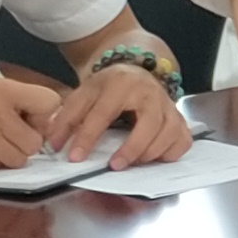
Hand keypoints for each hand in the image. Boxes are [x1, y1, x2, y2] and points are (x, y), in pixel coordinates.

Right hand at [0, 73, 62, 170]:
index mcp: (0, 88)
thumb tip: (46, 115)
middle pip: (37, 139)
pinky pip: (1, 167)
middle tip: (4, 135)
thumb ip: (12, 98)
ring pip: (21, 157)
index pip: (50, 102)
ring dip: (9, 155)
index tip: (30, 119)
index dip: (43, 116)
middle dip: (25, 141)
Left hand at [50, 62, 192, 166]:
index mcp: (121, 82)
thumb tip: (54, 143)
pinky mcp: (179, 119)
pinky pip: (182, 141)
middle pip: (148, 124)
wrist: (135, 71)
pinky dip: (170, 153)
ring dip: (149, 154)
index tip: (75, 158)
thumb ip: (67, 117)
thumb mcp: (85, 93)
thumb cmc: (108, 88)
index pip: (103, 113)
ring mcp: (168, 106)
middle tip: (113, 166)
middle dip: (131, 149)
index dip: (87, 137)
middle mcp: (149, 92)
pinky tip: (153, 158)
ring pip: (168, 133)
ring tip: (130, 164)